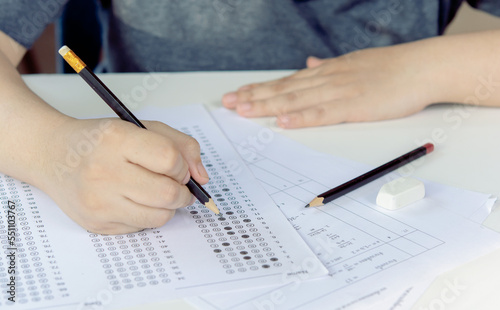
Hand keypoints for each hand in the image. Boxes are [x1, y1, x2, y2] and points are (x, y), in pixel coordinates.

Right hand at [40, 118, 207, 233]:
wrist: (53, 155)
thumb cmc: (101, 140)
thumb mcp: (141, 127)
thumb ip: (180, 145)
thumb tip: (203, 178)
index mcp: (118, 139)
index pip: (169, 159)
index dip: (183, 166)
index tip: (179, 167)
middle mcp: (104, 171)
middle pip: (168, 193)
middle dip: (183, 191)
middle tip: (177, 185)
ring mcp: (99, 202)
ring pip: (160, 216)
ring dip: (169, 206)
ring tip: (158, 193)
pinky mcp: (97, 224)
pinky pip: (142, 227)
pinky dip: (147, 215)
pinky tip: (134, 200)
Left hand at [222, 43, 434, 127]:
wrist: (421, 67)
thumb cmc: (390, 69)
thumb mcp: (353, 63)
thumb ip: (328, 67)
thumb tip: (309, 63)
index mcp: (326, 73)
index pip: (286, 82)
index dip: (260, 88)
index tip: (238, 94)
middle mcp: (326, 80)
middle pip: (283, 90)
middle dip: (253, 97)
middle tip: (227, 103)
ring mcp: (339, 92)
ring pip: (296, 100)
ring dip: (267, 105)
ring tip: (243, 110)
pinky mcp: (354, 106)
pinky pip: (323, 113)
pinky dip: (301, 118)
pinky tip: (282, 121)